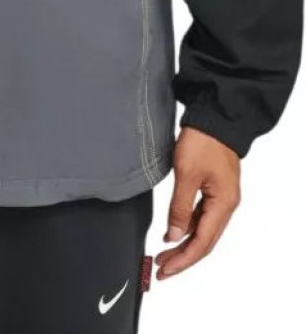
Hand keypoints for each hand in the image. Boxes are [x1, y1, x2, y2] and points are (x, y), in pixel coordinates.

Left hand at [156, 126, 240, 279]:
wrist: (214, 117)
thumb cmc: (203, 142)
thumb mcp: (186, 174)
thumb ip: (180, 208)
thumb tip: (174, 236)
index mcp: (223, 205)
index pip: (202, 243)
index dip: (183, 260)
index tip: (165, 270)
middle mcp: (225, 205)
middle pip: (204, 241)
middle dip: (183, 257)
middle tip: (161, 268)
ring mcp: (221, 197)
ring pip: (202, 229)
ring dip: (183, 242)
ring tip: (163, 253)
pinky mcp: (213, 188)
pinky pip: (200, 215)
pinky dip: (186, 225)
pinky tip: (173, 230)